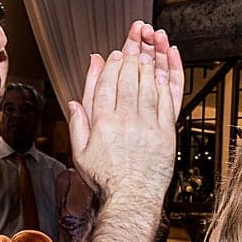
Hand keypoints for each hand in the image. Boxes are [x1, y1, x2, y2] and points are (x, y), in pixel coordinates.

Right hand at [66, 21, 183, 205]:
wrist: (131, 200)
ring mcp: (147, 125)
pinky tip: (163, 70)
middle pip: (128, 79)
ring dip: (147, 64)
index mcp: (102, 122)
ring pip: (147, 85)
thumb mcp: (80, 152)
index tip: (114, 54)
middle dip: (130, 56)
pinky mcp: (165, 132)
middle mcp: (125, 120)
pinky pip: (166, 100)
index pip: (106, 84)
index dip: (111, 65)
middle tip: (133, 41)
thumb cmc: (106, 180)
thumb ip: (78, 122)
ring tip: (147, 49)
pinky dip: (165, 82)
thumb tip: (75, 101)